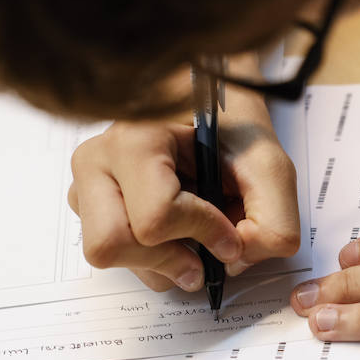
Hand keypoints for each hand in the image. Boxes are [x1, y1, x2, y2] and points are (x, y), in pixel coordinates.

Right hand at [68, 111, 299, 291]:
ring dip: (157, 263)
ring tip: (190, 239)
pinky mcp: (88, 201)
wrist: (210, 96)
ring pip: (106, 254)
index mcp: (135, 138)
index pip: (156, 217)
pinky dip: (147, 258)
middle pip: (110, 244)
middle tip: (201, 255)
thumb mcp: (269, 165)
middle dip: (166, 260)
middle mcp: (98, 158)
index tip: (230, 235)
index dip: (203, 234)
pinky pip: (110, 252)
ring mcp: (86, 180)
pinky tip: (173, 233)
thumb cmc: (230, 123)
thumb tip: (236, 263)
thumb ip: (274, 221)